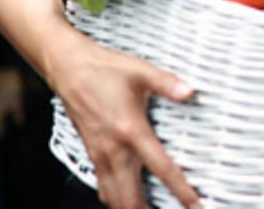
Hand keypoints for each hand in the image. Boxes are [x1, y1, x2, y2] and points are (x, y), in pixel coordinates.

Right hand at [49, 37, 200, 207]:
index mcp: (130, 130)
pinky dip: (116, 200)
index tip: (195, 205)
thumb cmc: (103, 70)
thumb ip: (168, 83)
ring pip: (114, 199)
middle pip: (131, 199)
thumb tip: (190, 91)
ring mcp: (100, 155)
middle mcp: (114, 149)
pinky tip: (127, 199)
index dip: (181, 191)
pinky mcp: (92, 154)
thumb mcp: (140, 71)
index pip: (161, 169)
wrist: (68, 68)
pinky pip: (103, 187)